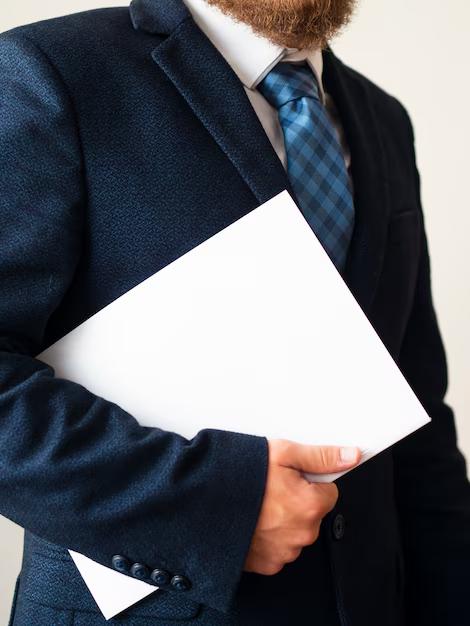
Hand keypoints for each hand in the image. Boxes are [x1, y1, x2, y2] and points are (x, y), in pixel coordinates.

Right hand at [244, 440, 360, 574]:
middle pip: (312, 513)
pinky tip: (254, 521)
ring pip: (295, 531)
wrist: (205, 497)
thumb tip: (351, 456)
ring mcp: (284, 552)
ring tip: (259, 504)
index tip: (290, 477)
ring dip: (282, 520)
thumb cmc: (241, 475)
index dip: (309, 481)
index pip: (328, 492)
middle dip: (296, 500)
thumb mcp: (283, 453)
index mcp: (310, 505)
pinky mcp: (267, 564)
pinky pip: (278, 549)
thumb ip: (321, 456)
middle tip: (271, 488)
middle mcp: (302, 533)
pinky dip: (269, 537)